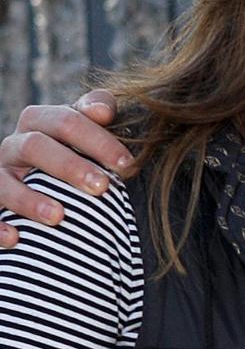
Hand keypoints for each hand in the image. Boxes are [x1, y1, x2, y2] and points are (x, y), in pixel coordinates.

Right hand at [0, 90, 132, 245]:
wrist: (47, 177)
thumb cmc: (78, 150)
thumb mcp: (88, 128)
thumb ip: (97, 110)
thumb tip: (104, 110)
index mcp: (41, 122)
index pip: (67, 121)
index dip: (98, 140)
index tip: (127, 165)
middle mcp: (15, 145)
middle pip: (36, 146)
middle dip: (70, 166)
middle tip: (102, 187)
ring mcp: (0, 174)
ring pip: (4, 182)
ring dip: (30, 200)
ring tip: (59, 217)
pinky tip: (16, 239)